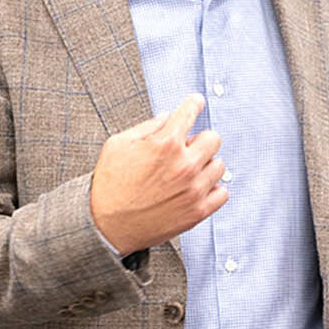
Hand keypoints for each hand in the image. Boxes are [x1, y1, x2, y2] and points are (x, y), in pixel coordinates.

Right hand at [90, 94, 227, 253]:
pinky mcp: (198, 211)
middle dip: (200, 139)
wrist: (105, 226)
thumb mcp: (118, 145)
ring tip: (188, 172)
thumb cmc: (109, 185)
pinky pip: (222, 193)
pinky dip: (212, 189)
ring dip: (206, 165)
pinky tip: (196, 188)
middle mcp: (184, 164)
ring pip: (219, 166)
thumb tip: (167, 117)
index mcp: (165, 143)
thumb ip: (147, 127)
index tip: (196, 102)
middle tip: (187, 148)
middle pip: (214, 138)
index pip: (190, 112)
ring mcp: (193, 189)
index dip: (193, 104)